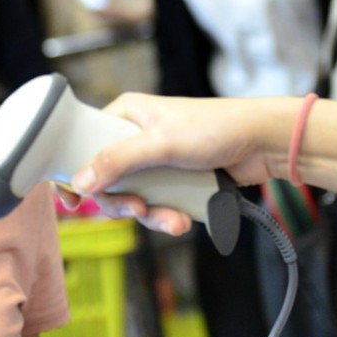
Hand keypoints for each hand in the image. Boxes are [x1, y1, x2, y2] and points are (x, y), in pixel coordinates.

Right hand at [69, 93, 291, 233]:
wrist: (263, 143)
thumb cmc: (217, 128)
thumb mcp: (162, 143)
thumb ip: (119, 160)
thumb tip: (80, 181)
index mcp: (125, 115)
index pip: (85, 144)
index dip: (78, 173)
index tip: (73, 201)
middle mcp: (136, 136)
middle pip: (107, 179)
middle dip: (123, 203)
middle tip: (138, 210)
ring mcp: (155, 160)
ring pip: (134, 197)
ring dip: (151, 216)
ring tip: (172, 221)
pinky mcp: (173, 180)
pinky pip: (157, 205)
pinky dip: (167, 217)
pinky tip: (183, 220)